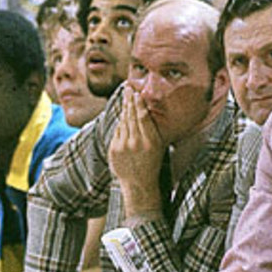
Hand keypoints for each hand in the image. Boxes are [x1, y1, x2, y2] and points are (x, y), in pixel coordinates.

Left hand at [108, 87, 165, 219]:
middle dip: (129, 100)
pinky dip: (120, 123)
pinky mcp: (114, 150)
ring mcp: (123, 146)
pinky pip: (117, 131)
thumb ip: (151, 129)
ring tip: (126, 96)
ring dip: (124, 108)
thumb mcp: (158, 147)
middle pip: (131, 116)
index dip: (138, 103)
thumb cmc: (152, 164)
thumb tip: (143, 109)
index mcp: (150, 141)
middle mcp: (136, 143)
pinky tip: (123, 115)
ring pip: (123, 122)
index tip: (137, 92)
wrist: (139, 184)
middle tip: (128, 87)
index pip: (142, 116)